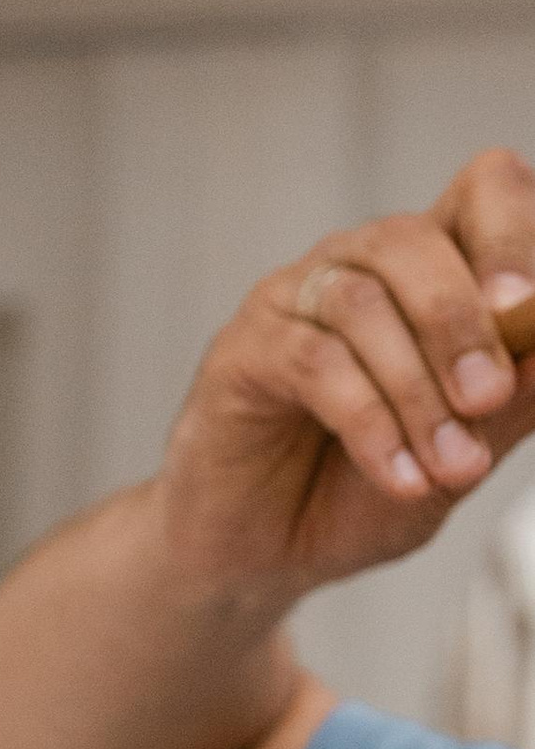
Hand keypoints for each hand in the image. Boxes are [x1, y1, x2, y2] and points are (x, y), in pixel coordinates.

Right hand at [160, 148, 534, 606]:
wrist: (265, 558)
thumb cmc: (362, 493)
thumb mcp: (465, 455)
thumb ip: (514, 402)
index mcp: (429, 272)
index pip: (482, 190)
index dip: (514, 233)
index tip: (529, 308)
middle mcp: (357, 267)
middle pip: (412, 240)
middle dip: (463, 323)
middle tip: (487, 398)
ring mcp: (292, 302)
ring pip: (362, 303)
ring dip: (418, 390)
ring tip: (449, 466)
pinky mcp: (242, 351)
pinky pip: (313, 362)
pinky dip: (370, 424)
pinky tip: (400, 477)